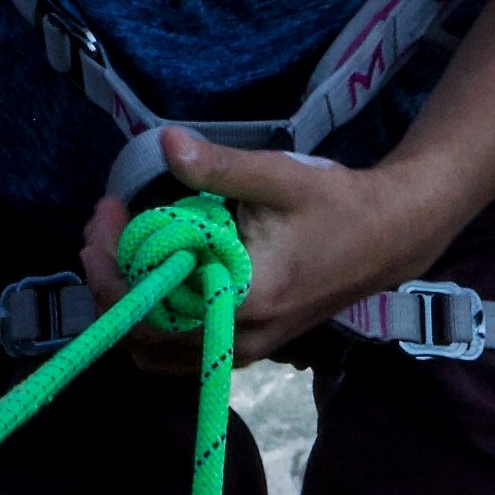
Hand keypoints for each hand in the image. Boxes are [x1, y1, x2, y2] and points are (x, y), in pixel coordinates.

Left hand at [76, 129, 461, 361]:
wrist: (390, 238)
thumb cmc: (336, 206)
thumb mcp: (278, 178)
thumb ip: (218, 167)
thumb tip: (165, 142)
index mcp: (244, 302)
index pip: (152, 310)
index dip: (114, 267)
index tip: (106, 216)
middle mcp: (240, 340)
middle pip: (144, 338)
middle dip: (112, 283)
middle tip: (104, 227)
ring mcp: (244, 350)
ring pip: (159, 352)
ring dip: (130, 303)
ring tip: (120, 246)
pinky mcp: (248, 345)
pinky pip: (183, 348)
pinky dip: (156, 316)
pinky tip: (156, 268)